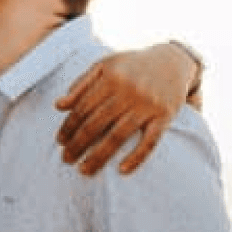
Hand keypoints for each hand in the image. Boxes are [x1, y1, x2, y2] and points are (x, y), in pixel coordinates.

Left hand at [54, 42, 199, 174]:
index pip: (83, 107)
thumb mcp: (105, 66)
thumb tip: (59, 105)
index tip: (60, 141)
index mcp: (110, 77)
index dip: (69, 126)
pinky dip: (136, 157)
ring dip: (99, 156)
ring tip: (84, 170)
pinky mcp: (165, 116)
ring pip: (118, 135)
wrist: (173, 61)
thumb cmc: (132, 66)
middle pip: (97, 123)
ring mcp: (147, 105)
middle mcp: (128, 91)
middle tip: (66, 159)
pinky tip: (122, 170)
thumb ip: (81, 84)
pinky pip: (150, 141)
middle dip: (78, 144)